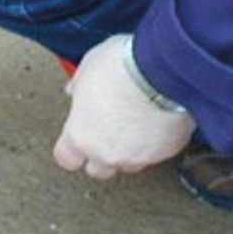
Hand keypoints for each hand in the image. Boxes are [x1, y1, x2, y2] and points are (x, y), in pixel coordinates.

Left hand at [52, 35, 194, 179]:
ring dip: (129, 149)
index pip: (67, 158)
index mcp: (81, 135)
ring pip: (129, 163)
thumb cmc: (125, 65)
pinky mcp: (165, 153)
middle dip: (101, 152)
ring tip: (135, 122)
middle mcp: (106, 153)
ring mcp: (137, 157)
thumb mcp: (89, 65)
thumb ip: (79, 85)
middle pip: (97, 168)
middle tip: (108, 128)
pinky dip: (155, 141)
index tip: (78, 137)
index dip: (72, 149)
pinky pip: (156, 153)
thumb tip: (74, 90)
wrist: (165, 70)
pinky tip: (156, 120)